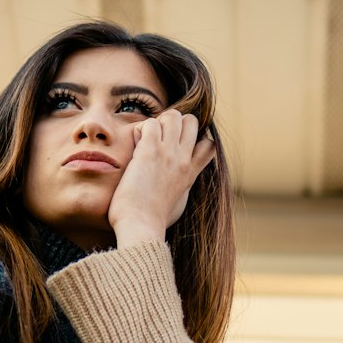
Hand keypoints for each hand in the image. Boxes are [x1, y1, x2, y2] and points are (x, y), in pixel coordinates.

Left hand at [107, 109, 215, 248]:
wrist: (141, 227)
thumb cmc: (153, 221)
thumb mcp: (177, 203)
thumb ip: (181, 188)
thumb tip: (179, 187)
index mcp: (191, 172)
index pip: (208, 144)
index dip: (194, 138)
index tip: (176, 148)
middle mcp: (184, 160)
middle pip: (192, 121)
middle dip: (174, 123)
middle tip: (157, 139)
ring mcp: (168, 154)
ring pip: (173, 116)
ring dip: (157, 122)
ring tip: (145, 141)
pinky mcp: (149, 152)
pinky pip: (150, 123)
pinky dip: (140, 130)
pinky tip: (134, 145)